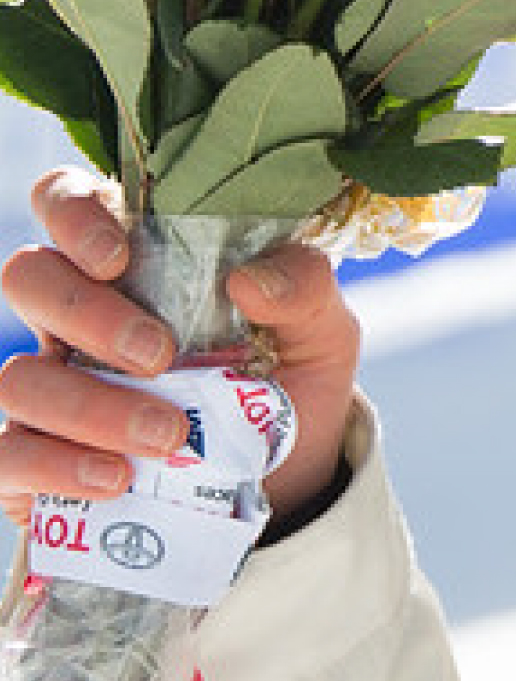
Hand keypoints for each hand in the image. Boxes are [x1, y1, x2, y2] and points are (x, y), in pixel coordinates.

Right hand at [0, 169, 362, 531]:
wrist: (284, 480)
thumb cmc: (287, 382)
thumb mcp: (320, 331)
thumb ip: (304, 287)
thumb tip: (250, 280)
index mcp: (137, 261)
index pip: (66, 201)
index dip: (71, 214)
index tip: (117, 256)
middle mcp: (78, 315)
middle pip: (26, 277)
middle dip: (86, 312)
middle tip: (159, 354)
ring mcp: (51, 385)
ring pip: (18, 377)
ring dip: (90, 406)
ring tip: (170, 435)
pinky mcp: (37, 460)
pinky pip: (10, 457)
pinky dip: (59, 467)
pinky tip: (116, 477)